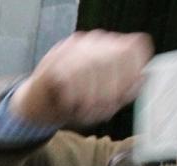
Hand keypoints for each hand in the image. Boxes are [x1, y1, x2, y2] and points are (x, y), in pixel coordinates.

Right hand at [12, 30, 152, 127]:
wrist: (36, 105)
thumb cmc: (75, 103)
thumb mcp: (106, 101)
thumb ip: (125, 91)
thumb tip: (141, 79)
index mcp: (111, 47)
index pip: (134, 46)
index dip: (133, 71)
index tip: (124, 95)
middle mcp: (94, 41)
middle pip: (114, 57)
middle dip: (111, 90)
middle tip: (102, 112)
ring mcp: (72, 47)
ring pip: (91, 65)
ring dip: (91, 96)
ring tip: (85, 113)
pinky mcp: (53, 60)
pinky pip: (69, 75)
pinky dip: (73, 96)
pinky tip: (71, 106)